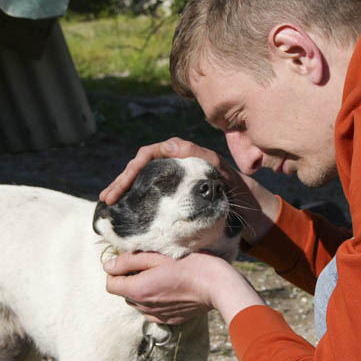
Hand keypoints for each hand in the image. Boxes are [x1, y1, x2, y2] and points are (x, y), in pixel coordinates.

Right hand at [100, 137, 278, 243]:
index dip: (131, 169)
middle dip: (121, 181)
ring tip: (108, 204)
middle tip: (107, 199)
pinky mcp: (175, 193)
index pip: (149, 154)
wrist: (253, 213)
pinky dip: (135, 199)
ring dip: (123, 189)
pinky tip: (125, 210)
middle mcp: (177, 161)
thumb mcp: (224, 174)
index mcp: (185, 153)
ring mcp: (175, 177)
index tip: (121, 187)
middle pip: (140, 166)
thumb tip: (178, 147)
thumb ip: (205, 160)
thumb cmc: (241, 193)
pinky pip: (150, 191)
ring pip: (142, 179)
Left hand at [102, 250, 262, 324]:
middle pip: (124, 293)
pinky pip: (153, 311)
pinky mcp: (169, 320)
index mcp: (138, 290)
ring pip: (138, 302)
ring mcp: (157, 316)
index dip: (116, 271)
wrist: (217, 286)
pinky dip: (156, 300)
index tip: (130, 261)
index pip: (111, 284)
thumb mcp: (156, 256)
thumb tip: (107, 265)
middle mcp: (144, 307)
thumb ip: (128, 261)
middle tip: (150, 266)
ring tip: (163, 276)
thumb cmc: (190, 265)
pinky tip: (171, 289)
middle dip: (131, 280)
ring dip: (143, 290)